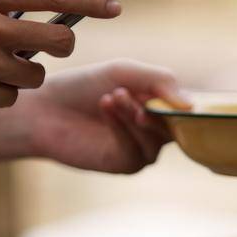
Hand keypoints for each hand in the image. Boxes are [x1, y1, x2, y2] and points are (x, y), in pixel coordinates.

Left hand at [15, 59, 188, 173]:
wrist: (44, 108)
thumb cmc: (84, 86)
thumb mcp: (125, 71)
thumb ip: (161, 80)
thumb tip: (191, 106)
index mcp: (162, 105)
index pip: (189, 108)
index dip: (186, 102)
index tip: (175, 93)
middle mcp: (157, 129)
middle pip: (178, 126)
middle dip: (156, 108)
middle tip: (127, 92)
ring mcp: (143, 148)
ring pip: (156, 138)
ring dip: (134, 114)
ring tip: (113, 95)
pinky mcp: (126, 164)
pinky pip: (136, 151)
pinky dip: (122, 128)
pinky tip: (106, 107)